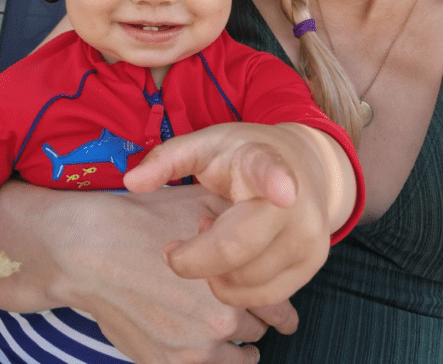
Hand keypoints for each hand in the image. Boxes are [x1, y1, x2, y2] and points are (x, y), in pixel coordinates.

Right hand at [0, 181, 297, 363]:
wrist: (89, 249)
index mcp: (233, 284)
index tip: (284, 312)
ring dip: (238, 348)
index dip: (282, 306)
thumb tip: (265, 225)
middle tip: (254, 313)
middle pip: (259, 332)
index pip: (278, 308)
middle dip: (257, 319)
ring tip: (240, 341)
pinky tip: (207, 347)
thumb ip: (238, 223)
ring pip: (236, 359)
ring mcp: (189, 351)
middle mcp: (217, 323)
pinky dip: (210, 360)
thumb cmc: (144, 222)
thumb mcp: (200, 205)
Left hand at [124, 122, 344, 307]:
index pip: (272, 174)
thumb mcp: (207, 145)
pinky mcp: (312, 265)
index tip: (283, 190)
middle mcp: (296, 205)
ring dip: (216, 270)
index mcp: (265, 164)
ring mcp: (309, 239)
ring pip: (244, 283)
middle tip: (187, 235)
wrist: (305, 165)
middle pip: (235, 251)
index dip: (276, 183)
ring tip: (217, 234)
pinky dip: (236, 284)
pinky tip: (236, 253)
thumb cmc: (246, 155)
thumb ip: (168, 159)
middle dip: (194, 257)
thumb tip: (131, 182)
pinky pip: (261, 297)